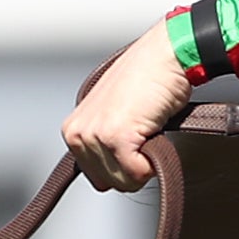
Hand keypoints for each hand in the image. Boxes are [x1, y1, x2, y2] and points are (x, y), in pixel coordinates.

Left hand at [62, 27, 195, 191]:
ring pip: (124, 181)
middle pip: (111, 182)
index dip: (123, 166)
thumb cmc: (147, 78)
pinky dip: (153, 160)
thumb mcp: (112, 113)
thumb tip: (113, 171)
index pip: (98, 177)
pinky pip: (137, 173)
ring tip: (146, 128)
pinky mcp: (115, 136)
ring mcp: (95, 135)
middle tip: (143, 134)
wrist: (165, 56)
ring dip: (145, 161)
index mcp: (73, 130)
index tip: (133, 142)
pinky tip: (152, 130)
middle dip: (133, 166)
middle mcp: (78, 133)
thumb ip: (104, 142)